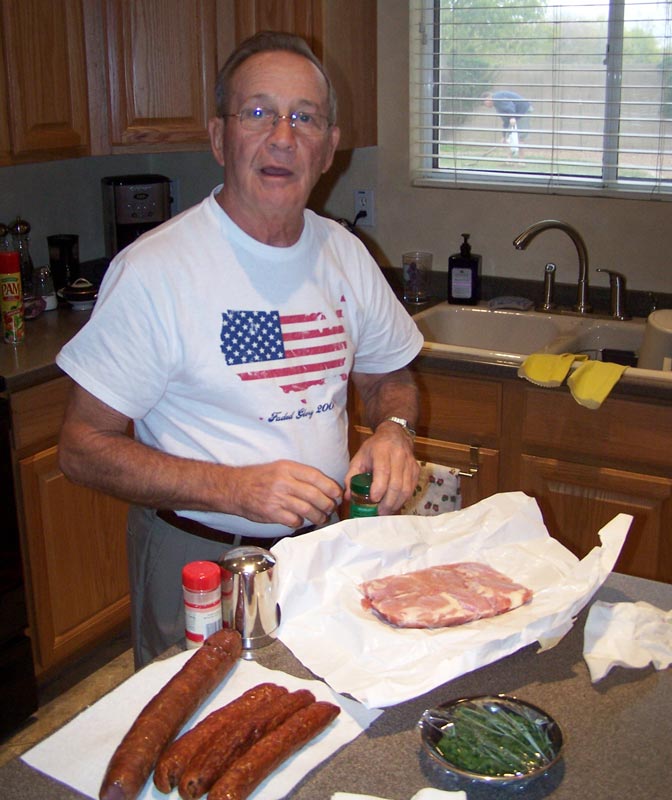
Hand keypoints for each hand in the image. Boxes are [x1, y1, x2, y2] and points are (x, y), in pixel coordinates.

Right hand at [224, 460, 342, 528]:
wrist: (235, 488)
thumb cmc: (260, 478)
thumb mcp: (279, 468)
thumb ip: (300, 475)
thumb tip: (324, 486)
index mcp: (288, 468)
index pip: (316, 477)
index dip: (330, 487)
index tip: (338, 494)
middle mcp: (283, 482)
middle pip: (315, 495)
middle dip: (328, 504)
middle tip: (331, 509)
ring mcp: (277, 498)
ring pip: (307, 510)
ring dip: (319, 516)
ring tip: (322, 518)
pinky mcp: (272, 513)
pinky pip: (294, 521)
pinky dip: (300, 523)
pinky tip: (300, 521)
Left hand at [345, 422, 418, 515]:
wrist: (394, 434)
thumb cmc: (374, 448)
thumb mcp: (359, 457)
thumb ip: (351, 476)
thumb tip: (347, 496)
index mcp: (382, 451)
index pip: (383, 471)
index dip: (379, 488)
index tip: (373, 500)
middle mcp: (398, 455)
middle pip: (396, 484)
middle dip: (388, 502)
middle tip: (380, 512)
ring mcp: (409, 462)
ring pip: (406, 488)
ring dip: (397, 503)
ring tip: (387, 511)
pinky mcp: (416, 469)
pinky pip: (412, 488)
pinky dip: (404, 499)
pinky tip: (396, 504)